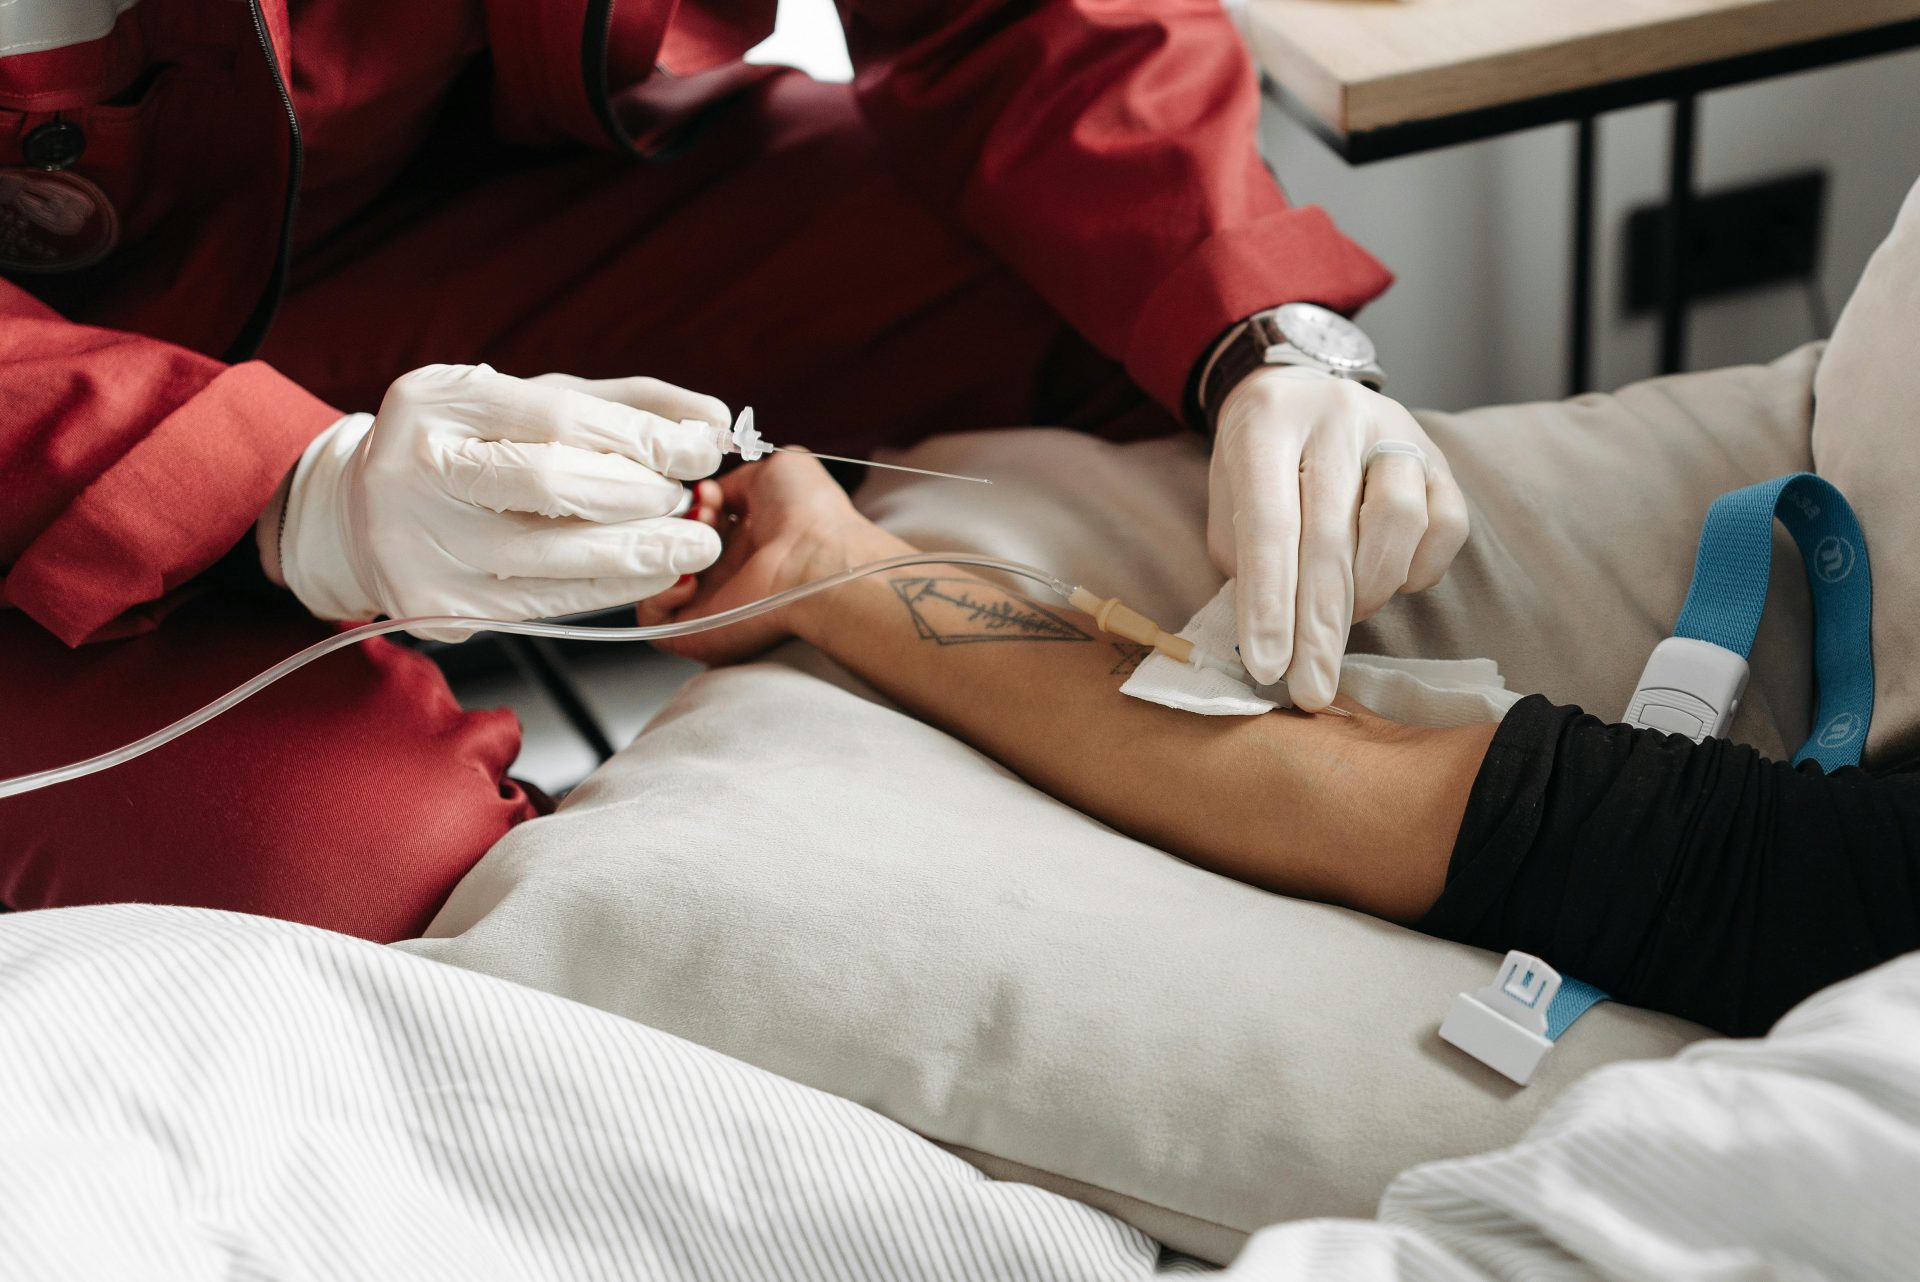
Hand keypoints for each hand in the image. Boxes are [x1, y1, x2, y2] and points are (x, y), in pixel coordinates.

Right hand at [271, 363, 728, 639]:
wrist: (364, 514)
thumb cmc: (470, 446)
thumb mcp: (530, 403)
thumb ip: (623, 405)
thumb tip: (714, 421)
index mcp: (436, 400)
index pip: (557, 414)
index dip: (641, 435)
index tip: (702, 448)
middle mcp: (414, 468)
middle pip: (550, 483)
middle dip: (638, 494)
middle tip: (689, 500)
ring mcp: (417, 544)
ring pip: (550, 555)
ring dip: (638, 552)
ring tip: (693, 545)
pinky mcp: (435, 605)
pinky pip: (543, 604)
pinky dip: (607, 590)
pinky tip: (650, 575)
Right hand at [638, 451, 896, 666]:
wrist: (819, 564)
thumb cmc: (812, 517)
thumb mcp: (782, 470)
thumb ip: (741, 477)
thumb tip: (713, 488)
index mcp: (750, 536)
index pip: (700, 518)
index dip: (695, 501)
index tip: (708, 494)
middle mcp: (729, 569)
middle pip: (673, 543)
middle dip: (676, 522)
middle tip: (700, 516)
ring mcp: (710, 600)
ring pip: (655, 576)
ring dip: (661, 552)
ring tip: (689, 544)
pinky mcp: (695, 630)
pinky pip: (652, 618)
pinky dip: (656, 593)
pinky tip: (686, 575)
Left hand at [1208, 367, 1468, 708]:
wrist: (1299, 392)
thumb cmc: (1257, 464)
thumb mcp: (1227, 499)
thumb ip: (1243, 559)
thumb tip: (1270, 643)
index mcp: (1267, 423)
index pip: (1268, 522)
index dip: (1268, 601)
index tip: (1266, 669)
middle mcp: (1335, 416)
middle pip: (1331, 533)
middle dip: (1319, 628)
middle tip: (1311, 690)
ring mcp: (1394, 428)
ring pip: (1399, 521)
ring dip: (1369, 590)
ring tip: (1343, 616)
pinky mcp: (1439, 453)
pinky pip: (1446, 523)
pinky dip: (1418, 569)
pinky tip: (1390, 581)